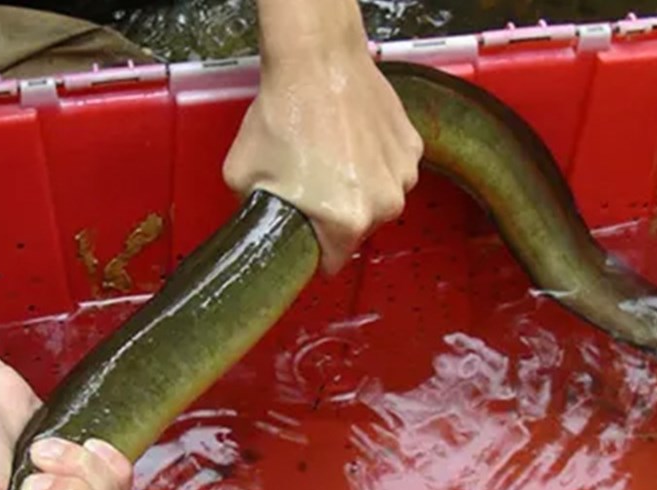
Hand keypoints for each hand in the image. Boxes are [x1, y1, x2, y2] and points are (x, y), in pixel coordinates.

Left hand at [223, 0, 422, 274]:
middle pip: (357, 230)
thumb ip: (257, 213)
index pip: (331, 262)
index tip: (303, 236)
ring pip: (378, 200)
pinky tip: (351, 139)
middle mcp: (383, 204)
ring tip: (332, 157)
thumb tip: (261, 223)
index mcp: (346, 222)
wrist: (316, 60)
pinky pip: (391, 170)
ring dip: (358, 188)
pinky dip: (374, 162)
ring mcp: (403, 174)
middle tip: (310, 185)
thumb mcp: (243, 177)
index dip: (313, 252)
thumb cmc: (283, 113)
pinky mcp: (412, 147)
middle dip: (335, 215)